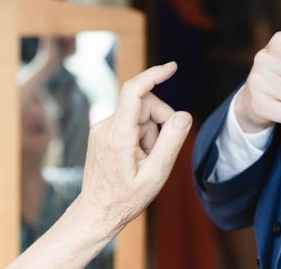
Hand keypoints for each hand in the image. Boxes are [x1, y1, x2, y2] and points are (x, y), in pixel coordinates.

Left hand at [76, 62, 191, 234]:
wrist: (97, 213)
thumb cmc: (126, 198)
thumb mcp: (156, 174)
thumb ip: (171, 142)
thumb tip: (184, 115)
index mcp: (118, 134)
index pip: (134, 91)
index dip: (154, 75)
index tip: (173, 67)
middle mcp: (106, 126)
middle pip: (145, 104)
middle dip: (161, 121)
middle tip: (160, 151)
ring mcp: (102, 128)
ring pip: (140, 114)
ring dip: (151, 133)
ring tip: (146, 160)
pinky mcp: (104, 132)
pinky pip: (132, 122)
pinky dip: (142, 136)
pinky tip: (138, 157)